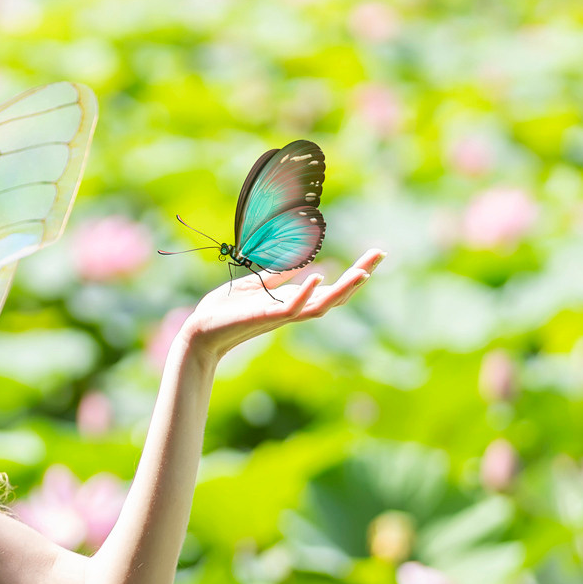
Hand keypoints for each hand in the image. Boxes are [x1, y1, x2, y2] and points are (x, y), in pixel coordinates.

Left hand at [177, 247, 384, 363]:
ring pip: (322, 306)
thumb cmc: (227, 309)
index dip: (354, 272)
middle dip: (359, 276)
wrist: (202, 329)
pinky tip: (318, 277)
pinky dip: (305, 293)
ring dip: (343, 289)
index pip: (332, 287)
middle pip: (336, 297)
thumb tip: (300, 262)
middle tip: (380, 254)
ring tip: (363, 272)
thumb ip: (278, 275)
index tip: (375, 255)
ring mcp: (282, 315)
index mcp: (293, 300)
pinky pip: (291, 308)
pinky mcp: (266, 317)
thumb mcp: (256, 284)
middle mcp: (294, 310)